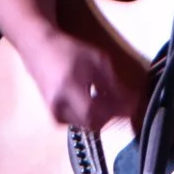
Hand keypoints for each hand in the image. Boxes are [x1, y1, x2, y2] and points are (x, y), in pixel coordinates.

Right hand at [18, 29, 132, 130]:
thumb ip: (115, 84)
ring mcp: (54, 113)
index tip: (133, 104)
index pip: (98, 112)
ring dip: (101, 115)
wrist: (39, 48)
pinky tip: (91, 101)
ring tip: (106, 99)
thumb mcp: (98, 61)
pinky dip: (89, 116)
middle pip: (93, 123)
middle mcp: (59, 106)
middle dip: (111, 115)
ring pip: (86, 125)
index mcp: (69, 90)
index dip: (118, 112)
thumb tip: (131, 104)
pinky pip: (78, 123)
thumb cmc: (70, 51)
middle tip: (121, 101)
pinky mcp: (54, 115)